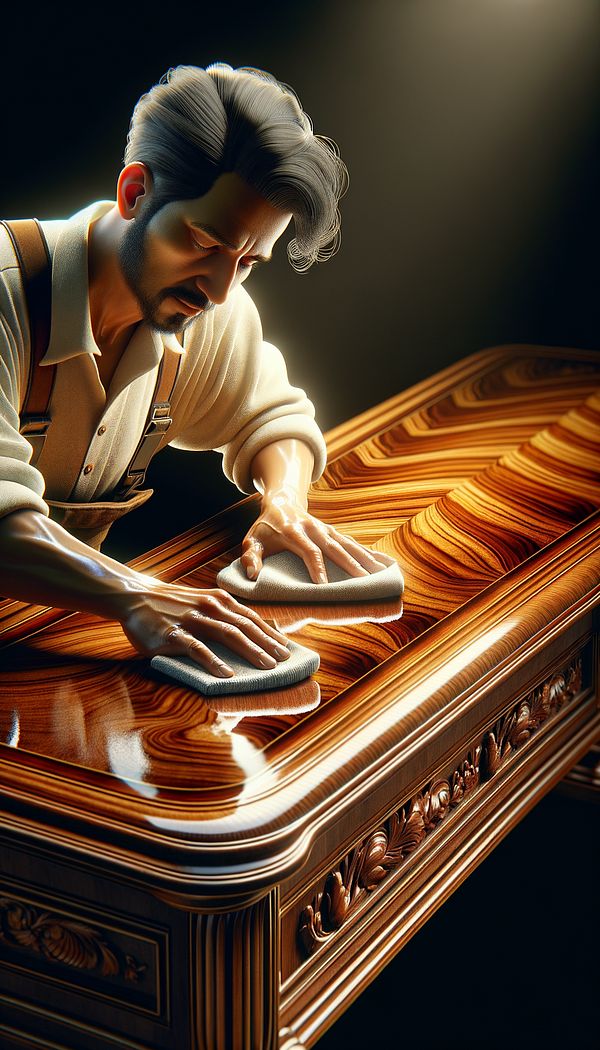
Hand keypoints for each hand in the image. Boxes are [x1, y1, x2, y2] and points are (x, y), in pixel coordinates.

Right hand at [120, 578, 289, 676]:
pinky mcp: (173, 634)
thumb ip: (224, 615)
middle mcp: (210, 607)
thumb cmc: (173, 604)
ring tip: (267, 668)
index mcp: (220, 600)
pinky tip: (227, 675)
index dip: (271, 633)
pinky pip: (197, 649)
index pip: (252, 618)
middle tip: (285, 661)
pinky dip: (214, 662)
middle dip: (268, 644)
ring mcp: (192, 620)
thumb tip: (252, 637)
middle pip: (246, 626)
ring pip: (228, 635)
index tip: (287, 649)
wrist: (134, 596)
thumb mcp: (202, 601)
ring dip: (250, 651)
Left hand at [241, 495, 389, 583]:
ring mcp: (326, 529)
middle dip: (350, 565)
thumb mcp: (252, 540)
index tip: (324, 586)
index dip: (317, 567)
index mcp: (293, 532)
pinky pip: (353, 542)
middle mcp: (313, 529)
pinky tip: (383, 564)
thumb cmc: (265, 528)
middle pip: (335, 547)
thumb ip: (250, 557)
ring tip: (382, 573)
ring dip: (365, 558)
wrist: (281, 502)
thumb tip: (252, 575)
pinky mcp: (333, 531)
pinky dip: (368, 552)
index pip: (309, 550)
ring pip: (348, 544)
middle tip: (364, 582)